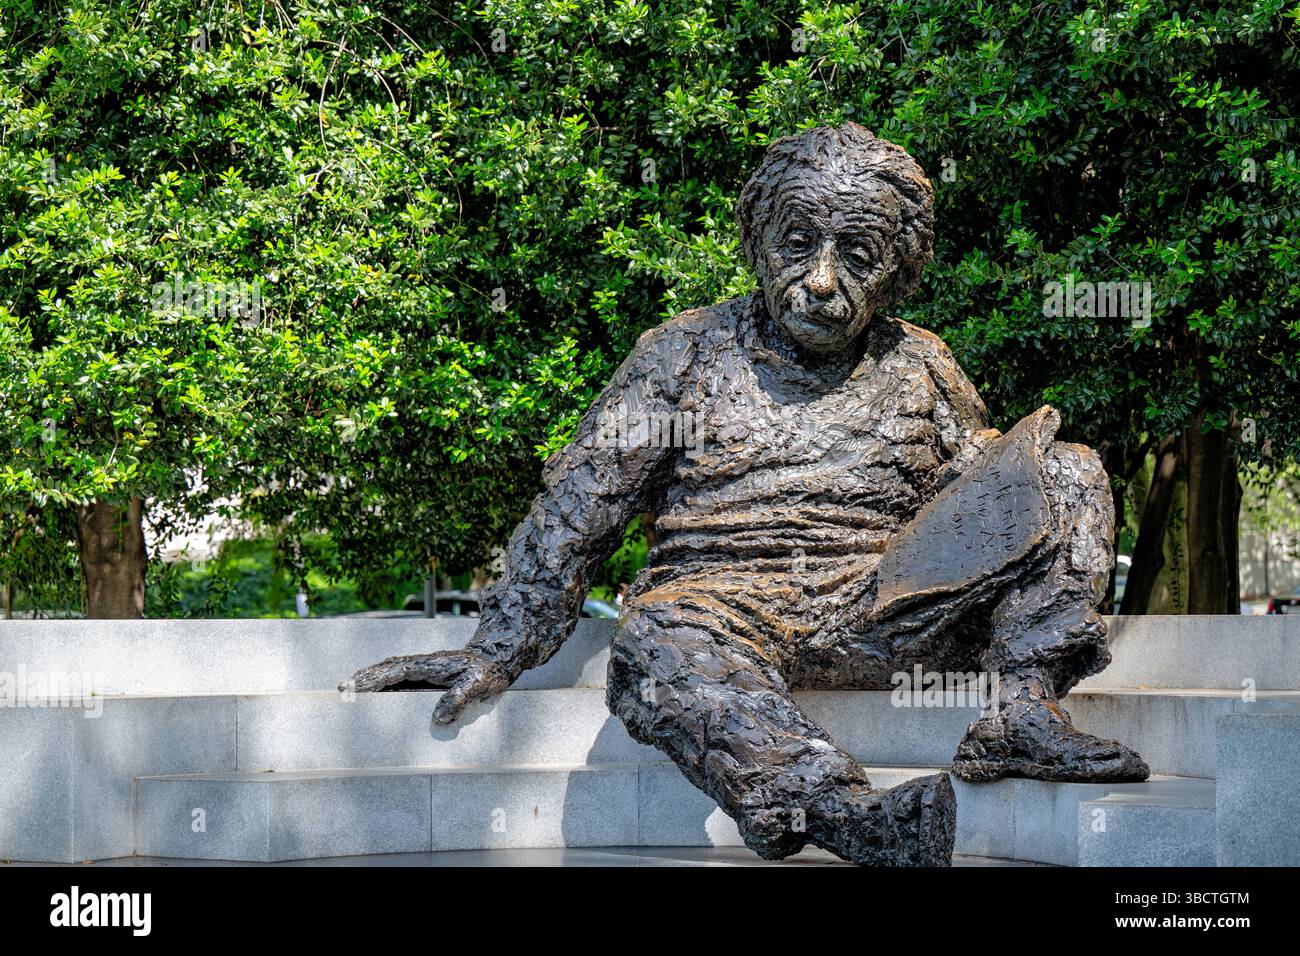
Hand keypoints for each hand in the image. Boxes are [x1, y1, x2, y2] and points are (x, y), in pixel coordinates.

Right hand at [341, 650, 509, 724]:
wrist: (499, 657)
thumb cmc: (488, 672)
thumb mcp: (477, 686)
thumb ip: (458, 700)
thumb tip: (439, 720)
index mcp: (429, 665)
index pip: (393, 671)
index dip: (372, 679)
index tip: (352, 685)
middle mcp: (423, 664)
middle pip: (386, 668)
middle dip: (363, 677)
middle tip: (341, 689)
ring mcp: (425, 667)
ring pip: (391, 670)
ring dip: (372, 678)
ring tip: (351, 690)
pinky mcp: (429, 673)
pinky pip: (401, 676)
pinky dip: (385, 681)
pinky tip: (379, 692)